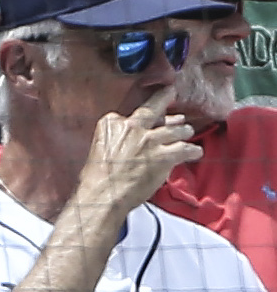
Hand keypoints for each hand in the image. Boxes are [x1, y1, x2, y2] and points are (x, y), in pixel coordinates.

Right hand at [74, 90, 200, 221]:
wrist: (101, 197)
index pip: (131, 113)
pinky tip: (195, 152)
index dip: (142, 113)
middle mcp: (133, 128)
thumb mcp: (98, 150)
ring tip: (187, 132)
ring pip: (176, 129)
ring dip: (183, 130)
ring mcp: (150, 141)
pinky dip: (192, 151)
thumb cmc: (96, 179)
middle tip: (170, 93)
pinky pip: (185, 149)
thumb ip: (116, 139)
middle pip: (155, 108)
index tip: (147, 110)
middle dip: (164, 97)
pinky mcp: (163, 156)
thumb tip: (132, 142)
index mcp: (111, 125)